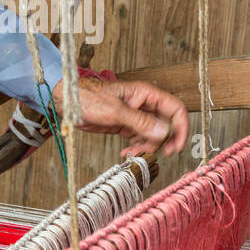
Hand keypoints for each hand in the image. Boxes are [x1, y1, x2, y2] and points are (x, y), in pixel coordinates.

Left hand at [52, 76, 189, 158]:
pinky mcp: (126, 126)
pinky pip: (140, 139)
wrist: (68, 102)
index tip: (177, 145)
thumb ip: (140, 122)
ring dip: (147, 147)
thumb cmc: (88, 98)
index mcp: (146, 94)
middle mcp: (144, 105)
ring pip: (154, 135)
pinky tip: (126, 152)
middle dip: (164, 141)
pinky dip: (137, 148)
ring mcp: (136, 116)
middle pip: (167, 125)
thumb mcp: (116, 111)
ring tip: (132, 153)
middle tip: (160, 154)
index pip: (175, 109)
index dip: (181, 127)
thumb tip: (164, 132)